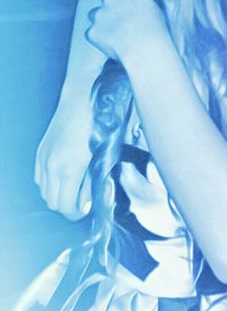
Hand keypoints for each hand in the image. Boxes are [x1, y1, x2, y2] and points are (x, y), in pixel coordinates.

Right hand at [34, 105, 92, 219]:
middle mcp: (52, 166)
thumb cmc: (99, 122)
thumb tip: (89, 199)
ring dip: (58, 195)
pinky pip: (39, 178)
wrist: (83, 97)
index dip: (77, 213)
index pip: (65, 206)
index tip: (86, 209)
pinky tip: (63, 176)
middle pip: (52, 203)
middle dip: (67, 206)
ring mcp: (44, 158)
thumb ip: (94, 181)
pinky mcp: (41, 151)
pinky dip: (49, 183)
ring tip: (74, 187)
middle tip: (83, 200)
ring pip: (44, 192)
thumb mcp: (103, 155)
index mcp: (70, 168)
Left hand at [85, 0, 167, 63]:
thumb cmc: (155, 31)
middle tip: (121, 21)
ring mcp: (99, 13)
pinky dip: (99, 39)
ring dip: (102, 22)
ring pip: (95, 15)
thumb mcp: (155, 8)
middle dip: (111, 6)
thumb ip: (141, 1)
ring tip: (117, 35)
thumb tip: (138, 5)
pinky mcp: (92, 30)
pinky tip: (113, 45)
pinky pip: (92, 33)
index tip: (129, 8)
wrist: (145, 48)